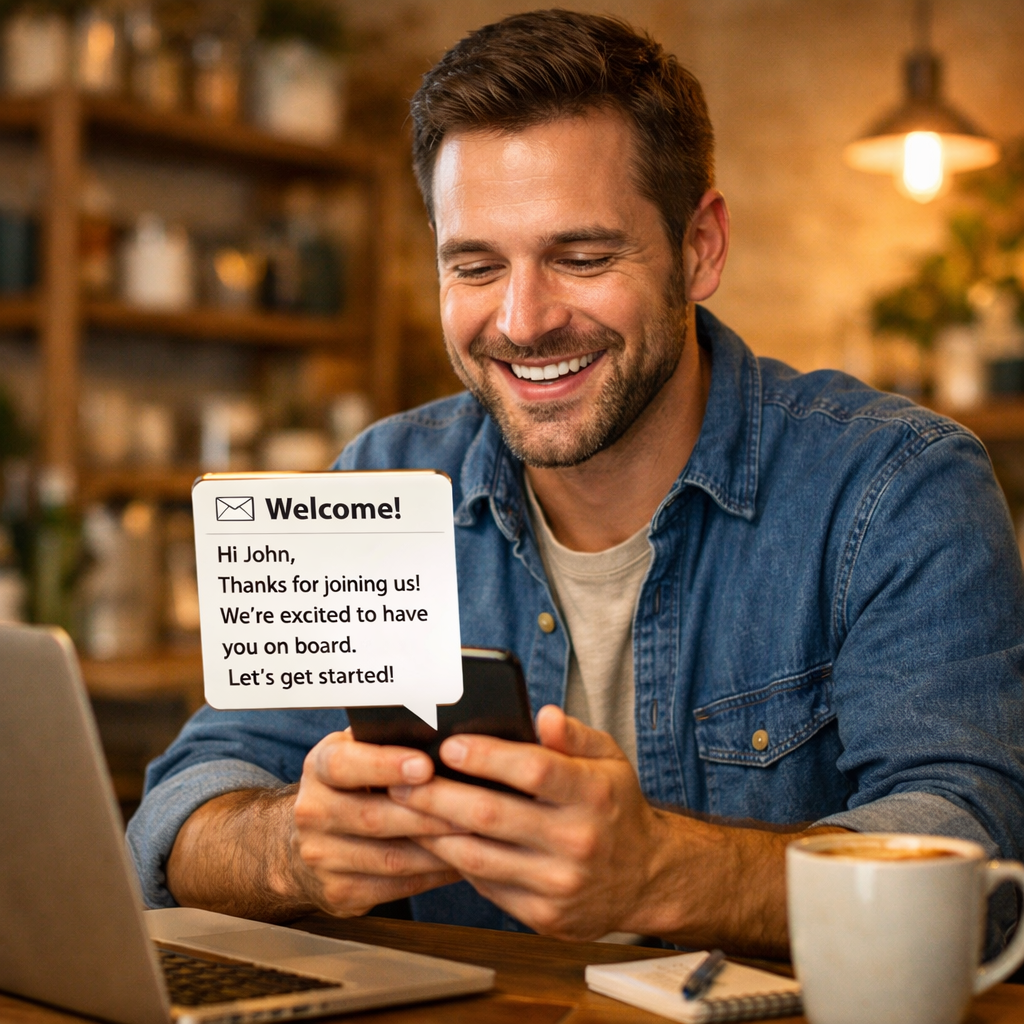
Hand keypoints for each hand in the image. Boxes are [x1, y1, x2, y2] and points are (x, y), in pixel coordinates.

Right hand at [289, 729, 461, 916]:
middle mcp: (312, 812)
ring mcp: (321, 857)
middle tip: (472, 807)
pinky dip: (432, 876)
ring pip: (390, 858)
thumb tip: (445, 734)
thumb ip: (389, 741)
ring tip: (475, 837)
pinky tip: (459, 862)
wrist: (307, 842)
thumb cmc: (353, 783)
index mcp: (318, 767)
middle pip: (373, 816)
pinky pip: (394, 887)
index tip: (426, 765)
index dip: (385, 765)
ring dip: (438, 850)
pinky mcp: (338, 892)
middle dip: (428, 813)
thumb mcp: (359, 751)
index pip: (344, 764)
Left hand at [388, 705, 673, 939]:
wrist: (647, 878)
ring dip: (434, 832)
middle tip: (402, 778)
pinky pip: (487, 885)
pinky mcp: (545, 916)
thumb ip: (575, 735)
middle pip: (492, 814)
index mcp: (593, 794)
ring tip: (405, 808)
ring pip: (478, 856)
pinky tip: (434, 841)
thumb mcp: (610, 760)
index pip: (533, 770)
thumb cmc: (615, 807)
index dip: (487, 756)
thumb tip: (544, 714)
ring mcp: (560, 883)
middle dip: (438, 794)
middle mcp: (577, 840)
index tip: (449, 744)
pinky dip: (455, 862)